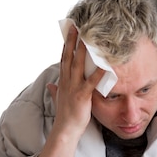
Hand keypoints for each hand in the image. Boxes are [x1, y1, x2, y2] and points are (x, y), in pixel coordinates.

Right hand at [46, 25, 105, 139]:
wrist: (65, 130)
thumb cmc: (65, 116)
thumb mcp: (59, 99)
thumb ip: (55, 90)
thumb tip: (50, 84)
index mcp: (63, 81)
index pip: (64, 59)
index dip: (67, 44)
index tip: (69, 32)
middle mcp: (67, 81)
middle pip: (69, 57)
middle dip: (72, 41)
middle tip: (76, 26)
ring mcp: (73, 88)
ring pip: (78, 65)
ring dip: (83, 51)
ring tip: (88, 38)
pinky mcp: (82, 96)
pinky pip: (91, 82)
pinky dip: (99, 74)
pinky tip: (107, 66)